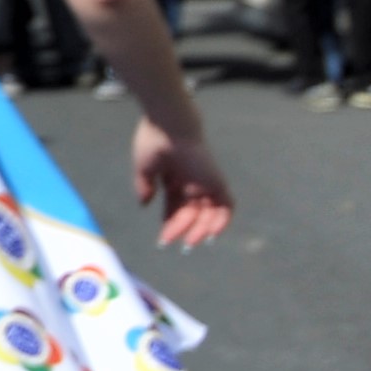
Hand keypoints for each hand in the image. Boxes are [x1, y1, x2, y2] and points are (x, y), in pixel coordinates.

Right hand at [132, 119, 234, 248]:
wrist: (168, 126)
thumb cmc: (153, 142)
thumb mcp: (144, 169)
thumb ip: (144, 187)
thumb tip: (144, 204)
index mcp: (174, 178)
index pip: (176, 206)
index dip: (170, 221)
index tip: (163, 238)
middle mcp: (191, 182)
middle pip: (190, 212)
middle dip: (182, 228)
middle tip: (171, 243)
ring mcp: (205, 183)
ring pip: (208, 213)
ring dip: (201, 229)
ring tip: (189, 243)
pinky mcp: (216, 182)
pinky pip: (226, 206)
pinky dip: (222, 221)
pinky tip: (210, 235)